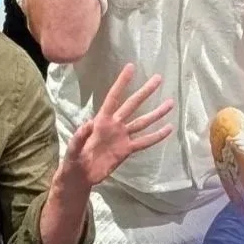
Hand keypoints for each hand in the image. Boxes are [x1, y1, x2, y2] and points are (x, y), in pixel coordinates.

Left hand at [57, 63, 174, 187]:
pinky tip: (168, 129)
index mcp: (101, 120)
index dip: (122, 83)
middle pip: (132, 105)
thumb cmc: (74, 159)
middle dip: (145, 91)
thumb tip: (88, 123)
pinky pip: (144, 142)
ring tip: (170, 102)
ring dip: (156, 113)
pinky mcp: (127, 149)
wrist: (81, 176)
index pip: (113, 97)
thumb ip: (79, 136)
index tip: (131, 67)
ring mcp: (122, 136)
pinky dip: (156, 136)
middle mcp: (115, 125)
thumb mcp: (73, 148)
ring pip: (143, 122)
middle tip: (158, 78)